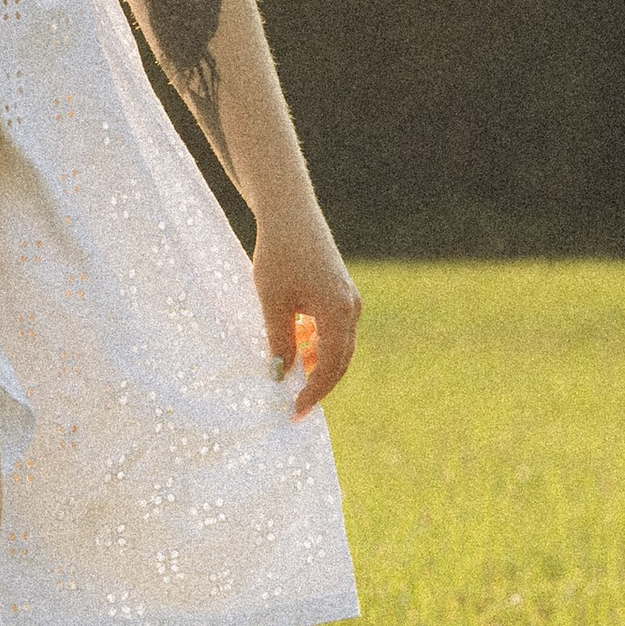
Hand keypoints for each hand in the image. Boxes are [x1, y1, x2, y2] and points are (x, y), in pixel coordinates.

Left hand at [251, 206, 360, 415]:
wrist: (289, 213)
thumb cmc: (279, 255)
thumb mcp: (273, 303)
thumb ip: (279, 342)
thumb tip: (280, 376)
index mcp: (338, 313)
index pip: (330, 367)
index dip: (313, 393)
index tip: (294, 412)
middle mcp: (351, 308)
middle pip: (340, 361)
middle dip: (319, 385)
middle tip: (296, 407)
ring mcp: (349, 299)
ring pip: (338, 345)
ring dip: (318, 364)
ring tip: (292, 379)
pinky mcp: (341, 291)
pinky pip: (335, 328)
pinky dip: (318, 344)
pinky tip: (296, 346)